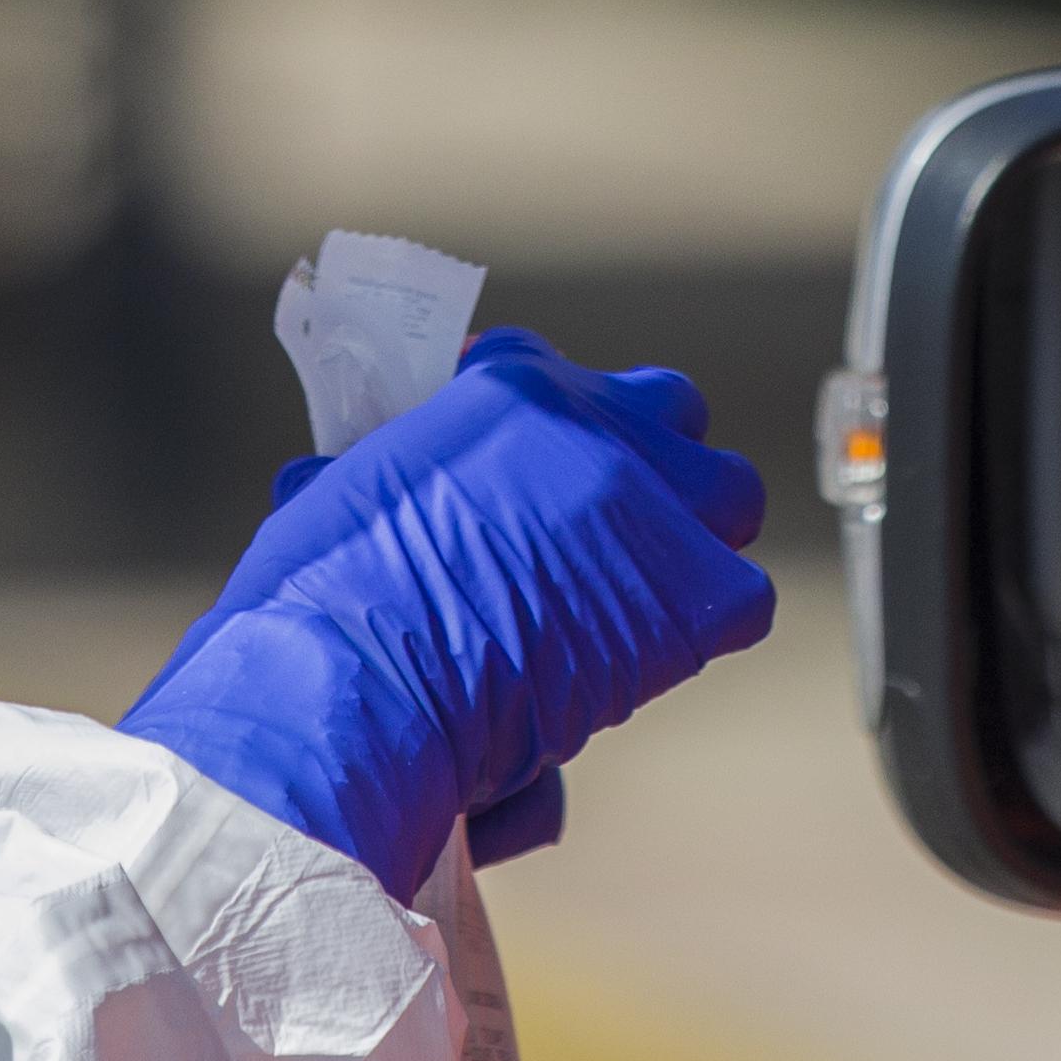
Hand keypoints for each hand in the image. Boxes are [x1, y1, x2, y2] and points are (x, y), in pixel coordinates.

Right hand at [117, 332, 771, 898]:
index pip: (557, 375)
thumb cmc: (319, 602)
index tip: (522, 471)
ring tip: (644, 590)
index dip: (546, 433)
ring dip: (696, 534)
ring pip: (727, 492)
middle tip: (605, 526)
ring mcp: (649, 499)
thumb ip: (386, 474)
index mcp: (508, 387)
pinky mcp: (690, 589)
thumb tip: (332, 483)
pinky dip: (704, 629)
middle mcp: (592, 422)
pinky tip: (648, 655)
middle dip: (647, 462)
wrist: (353, 685)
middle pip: (668, 411)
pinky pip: (740, 599)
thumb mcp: (342, 493)